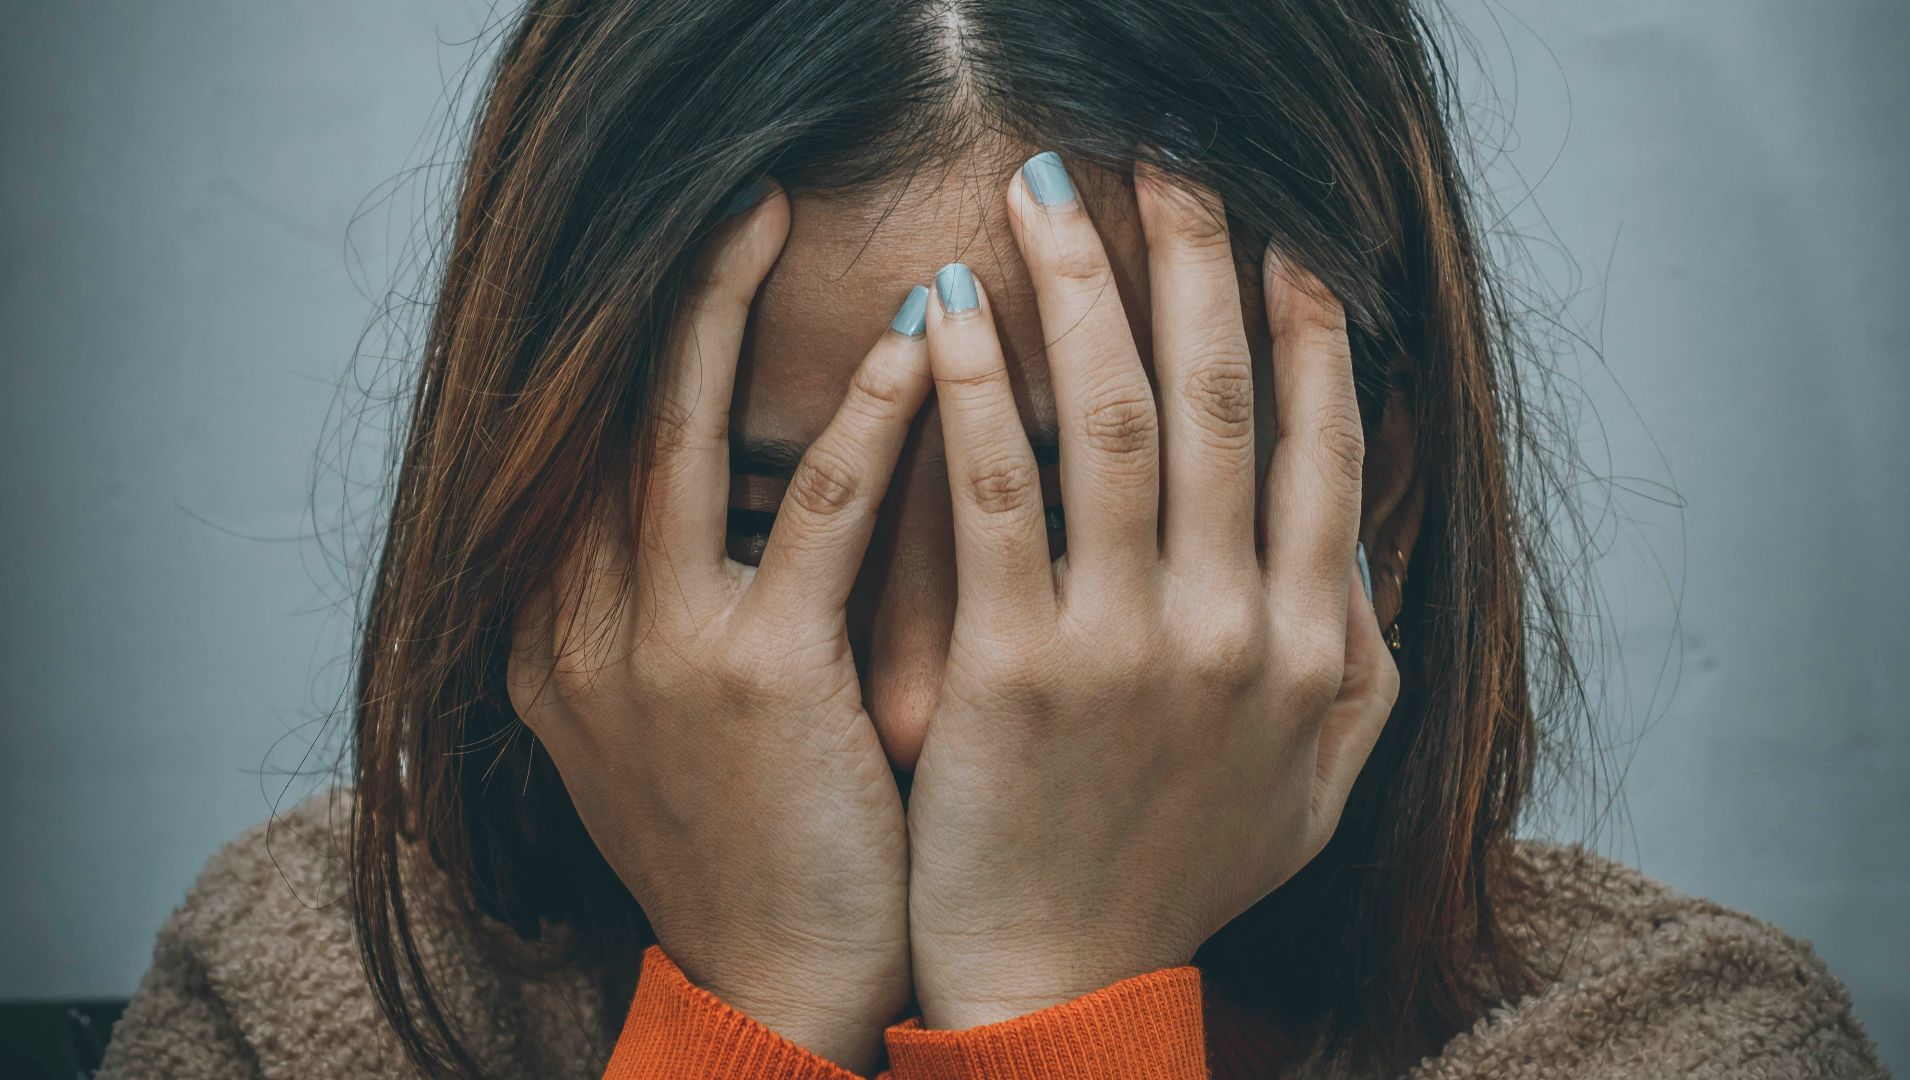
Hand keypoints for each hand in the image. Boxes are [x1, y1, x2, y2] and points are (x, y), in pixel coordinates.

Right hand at [505, 180, 928, 1072]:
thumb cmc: (751, 848)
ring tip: (779, 215)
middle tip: (735, 200)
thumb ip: (672, 609)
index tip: (698, 262)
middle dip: (668, 297)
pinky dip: (865, 421)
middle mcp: (574, 631)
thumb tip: (747, 492)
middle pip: (608, 417)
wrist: (771, 992)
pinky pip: (815, 515)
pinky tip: (918, 349)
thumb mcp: (670, 723)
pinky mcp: (752, 680)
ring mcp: (652, 653)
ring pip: (681, 437)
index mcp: (551, 639)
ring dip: (729, 312)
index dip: (636, 346)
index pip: (582, 453)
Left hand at [904, 153, 1400, 1028]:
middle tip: (1168, 163)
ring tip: (1048, 193)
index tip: (1284, 238)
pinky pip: (995, 495)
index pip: (1321, 448)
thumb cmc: (1178, 879)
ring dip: (1084, 289)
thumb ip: (1359, 664)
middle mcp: (1236, 629)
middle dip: (1197, 263)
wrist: (1063, 987)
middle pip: (1219, 401)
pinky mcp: (1016, 668)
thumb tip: (1359, 543)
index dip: (1307, 330)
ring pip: (1112, 420)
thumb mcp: (1315, 788)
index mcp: (1310, 645)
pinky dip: (972, 391)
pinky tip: (944, 308)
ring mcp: (1128, 645)